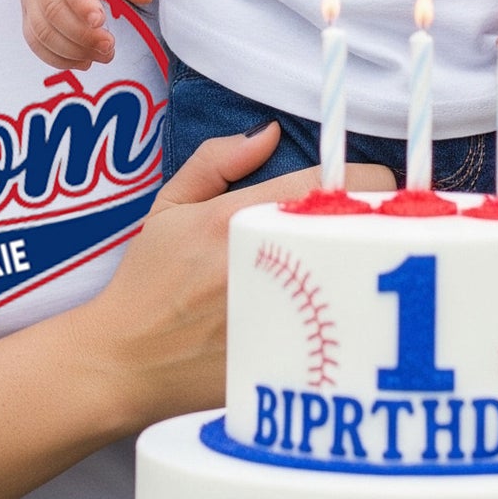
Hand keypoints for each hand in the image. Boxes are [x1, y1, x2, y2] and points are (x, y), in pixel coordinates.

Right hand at [20, 0, 151, 69]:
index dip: (81, 3)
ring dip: (71, 50)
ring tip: (102, 55)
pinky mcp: (28, 8)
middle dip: (81, 35)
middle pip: (52, 9)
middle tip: (110, 46)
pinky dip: (56, 57)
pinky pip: (34, 39)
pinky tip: (82, 60)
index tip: (101, 21)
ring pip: (40, 29)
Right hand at [86, 128, 394, 429]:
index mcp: (237, 220)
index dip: (367, 181)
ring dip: (368, 271)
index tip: (370, 187)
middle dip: (373, 225)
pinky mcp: (282, 366)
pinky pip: (340, 338)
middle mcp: (261, 267)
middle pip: (356, 232)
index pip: (329, 184)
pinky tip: (346, 319)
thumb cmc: (147, 282)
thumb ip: (218, 160)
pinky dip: (352, 324)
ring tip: (365, 269)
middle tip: (375, 228)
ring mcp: (275, 321)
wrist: (122, 364)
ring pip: (358, 284)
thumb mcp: (170, 205)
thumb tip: (270, 133)